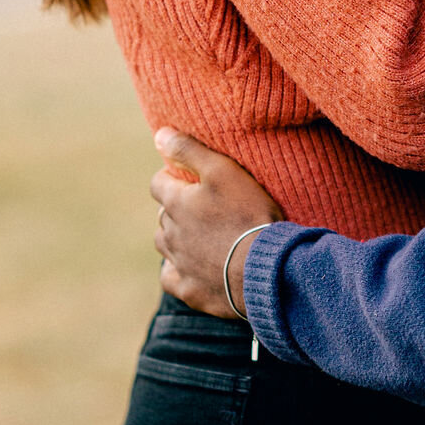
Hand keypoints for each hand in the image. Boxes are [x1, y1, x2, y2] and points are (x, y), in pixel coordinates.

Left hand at [151, 127, 282, 319]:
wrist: (266, 267)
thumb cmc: (248, 213)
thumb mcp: (223, 171)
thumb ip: (189, 150)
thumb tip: (159, 134)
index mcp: (176, 203)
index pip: (158, 183)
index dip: (171, 176)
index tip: (189, 177)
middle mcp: (171, 233)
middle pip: (163, 215)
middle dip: (176, 207)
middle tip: (203, 204)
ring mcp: (179, 263)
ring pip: (165, 245)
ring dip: (175, 236)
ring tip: (199, 232)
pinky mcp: (190, 290)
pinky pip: (171, 277)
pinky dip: (177, 268)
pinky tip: (191, 264)